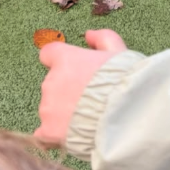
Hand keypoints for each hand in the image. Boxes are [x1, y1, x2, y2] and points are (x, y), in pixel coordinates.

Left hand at [35, 29, 126, 146]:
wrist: (125, 114)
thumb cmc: (123, 81)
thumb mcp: (119, 52)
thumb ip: (103, 38)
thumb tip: (89, 34)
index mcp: (65, 59)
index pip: (48, 54)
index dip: (61, 61)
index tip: (74, 69)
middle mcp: (51, 81)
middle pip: (53, 84)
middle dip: (68, 90)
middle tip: (92, 97)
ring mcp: (48, 107)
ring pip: (50, 108)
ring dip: (64, 112)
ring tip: (90, 118)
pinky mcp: (49, 130)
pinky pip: (44, 133)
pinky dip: (55, 134)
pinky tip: (72, 134)